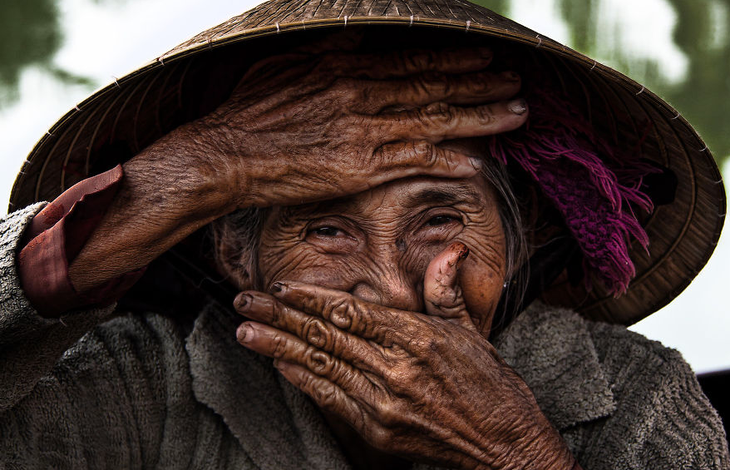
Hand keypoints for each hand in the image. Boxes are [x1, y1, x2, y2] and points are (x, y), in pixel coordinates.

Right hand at [68, 44, 526, 291]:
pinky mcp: (359, 168)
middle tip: (518, 85)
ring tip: (515, 116)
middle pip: (433, 88)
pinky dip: (447, 161)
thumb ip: (325, 49)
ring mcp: (364, 131)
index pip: (412, 62)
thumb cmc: (249, 112)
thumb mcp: (283, 63)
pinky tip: (477, 163)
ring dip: (480, 118)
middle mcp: (361, 95)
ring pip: (434, 122)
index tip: (486, 61)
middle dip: (480, 87)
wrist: (225, 155)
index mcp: (344, 67)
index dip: (454, 63)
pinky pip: (413, 162)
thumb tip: (356, 36)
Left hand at [234, 243, 574, 469]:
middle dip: (280, 317)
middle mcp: (396, 369)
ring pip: (321, 367)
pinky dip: (303, 381)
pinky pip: (332, 400)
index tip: (280, 287)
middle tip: (245, 300)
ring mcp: (385, 403)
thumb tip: (451, 249)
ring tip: (246, 331)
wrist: (504, 444)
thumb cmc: (489, 384)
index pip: (351, 311)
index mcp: (417, 337)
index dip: (311, 298)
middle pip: (327, 336)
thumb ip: (446, 291)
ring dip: (279, 348)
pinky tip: (279, 365)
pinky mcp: (379, 432)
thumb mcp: (470, 331)